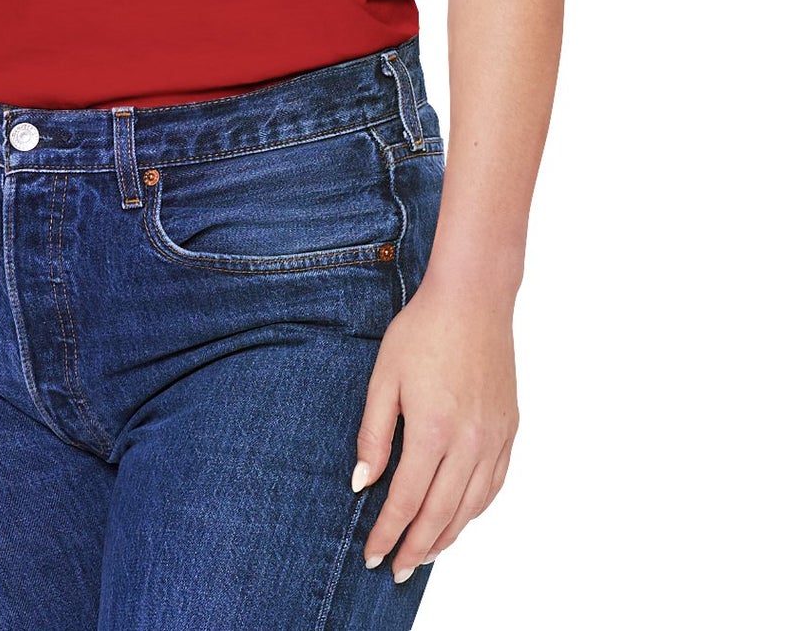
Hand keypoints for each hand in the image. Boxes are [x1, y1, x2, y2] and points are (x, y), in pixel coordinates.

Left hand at [353, 283, 517, 582]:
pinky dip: (474, 510)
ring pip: (471, 507)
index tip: (374, 556)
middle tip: (395, 570)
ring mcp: (494, 439)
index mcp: (433, 431)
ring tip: (423, 554)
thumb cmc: (421, 333)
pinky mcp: (509, 431)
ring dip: (447, 536)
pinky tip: (458, 518)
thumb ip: (374, 434)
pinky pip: (493, 486)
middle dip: (416, 547)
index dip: (389, 533)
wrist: (472, 301)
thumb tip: (362, 483)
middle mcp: (469, 443)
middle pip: (441, 514)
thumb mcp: (383, 378)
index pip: (407, 500)